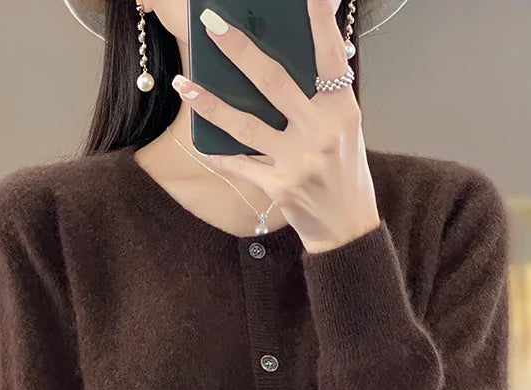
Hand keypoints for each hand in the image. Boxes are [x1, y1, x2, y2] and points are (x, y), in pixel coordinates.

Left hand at [172, 0, 380, 252]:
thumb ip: (323, 93)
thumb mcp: (345, 127)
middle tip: (213, 24)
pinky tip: (199, 139)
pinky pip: (240, 163)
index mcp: (342, 109)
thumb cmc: (343, 169)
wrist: (346, 226)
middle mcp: (321, 132)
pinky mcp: (279, 187)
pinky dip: (219, 151)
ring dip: (210, 103)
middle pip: (274, 83)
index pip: (329, 57)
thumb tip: (296, 55)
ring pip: (245, 125)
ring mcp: (298, 161)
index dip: (320, 22)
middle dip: (240, 50)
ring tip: (184, 84)